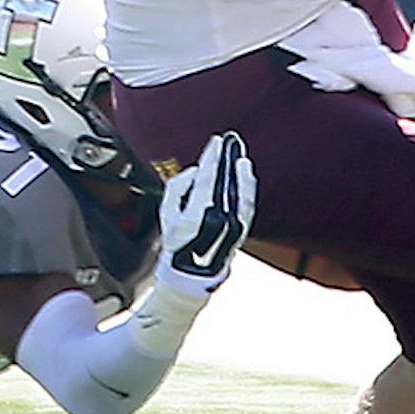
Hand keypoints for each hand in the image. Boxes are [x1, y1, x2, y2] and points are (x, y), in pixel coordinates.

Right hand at [156, 131, 255, 290]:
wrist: (192, 274)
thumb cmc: (176, 244)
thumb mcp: (166, 214)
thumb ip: (178, 188)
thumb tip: (196, 171)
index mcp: (196, 214)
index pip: (207, 178)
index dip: (212, 157)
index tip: (215, 141)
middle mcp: (218, 219)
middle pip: (226, 181)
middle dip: (228, 158)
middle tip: (230, 139)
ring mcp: (233, 225)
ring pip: (240, 191)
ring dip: (240, 170)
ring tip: (239, 153)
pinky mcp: (242, 229)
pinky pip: (248, 203)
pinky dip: (248, 186)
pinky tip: (246, 173)